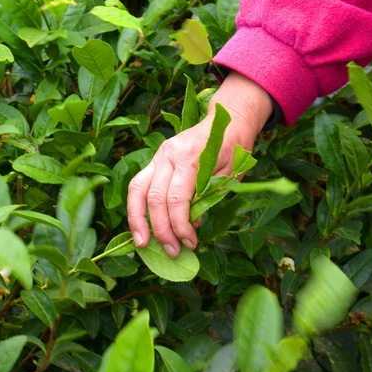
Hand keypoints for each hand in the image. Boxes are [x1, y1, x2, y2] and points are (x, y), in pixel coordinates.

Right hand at [128, 74, 273, 255]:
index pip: (177, 198)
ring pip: (137, 189)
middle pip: (154, 197)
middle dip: (161, 229)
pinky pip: (139, 185)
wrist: (228, 120)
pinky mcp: (155, 160)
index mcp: (190, 156)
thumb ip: (209, 197)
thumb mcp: (229, 175)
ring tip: (142, 243)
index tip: (191, 243)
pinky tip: (141, 226)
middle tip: (172, 251)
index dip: (181, 225)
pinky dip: (137, 207)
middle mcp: (168, 154)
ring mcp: (158, 155)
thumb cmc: (233, 148)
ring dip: (137, 219)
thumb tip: (192, 223)